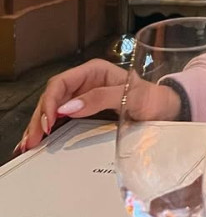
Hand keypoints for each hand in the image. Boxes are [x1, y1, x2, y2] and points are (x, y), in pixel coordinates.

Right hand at [16, 59, 180, 154]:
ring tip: (28, 144)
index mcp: (95, 71)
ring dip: (39, 125)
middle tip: (31, 141)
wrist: (166, 109)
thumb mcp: (131, 96)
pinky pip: (62, 118)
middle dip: (40, 117)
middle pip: (53, 96)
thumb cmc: (153, 98)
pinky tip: (39, 142)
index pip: (62, 82)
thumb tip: (69, 106)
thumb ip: (101, 98)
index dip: (50, 102)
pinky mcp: (86, 111)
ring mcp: (84, 96)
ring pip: (54, 108)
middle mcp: (86, 81)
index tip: (47, 122)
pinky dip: (49, 129)